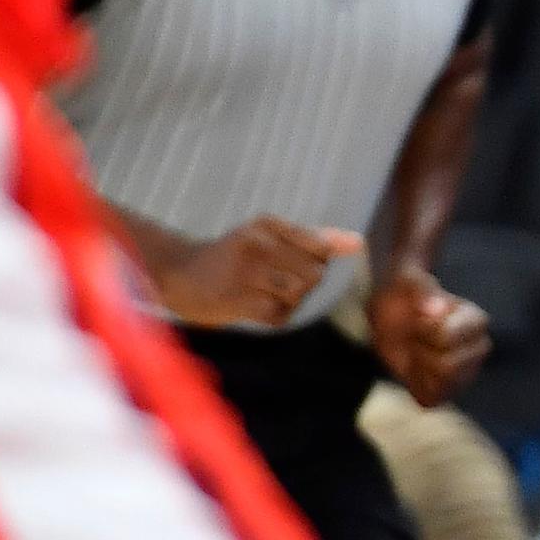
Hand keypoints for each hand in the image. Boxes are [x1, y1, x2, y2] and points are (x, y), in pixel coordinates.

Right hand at [156, 218, 357, 326]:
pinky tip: (255, 305)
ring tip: (263, 291)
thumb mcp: (271, 237)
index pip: (321, 248)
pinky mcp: (236, 300)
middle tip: (274, 279)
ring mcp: (244, 272)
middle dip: (303, 282)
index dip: (315, 263)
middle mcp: (255, 242)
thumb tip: (359, 242)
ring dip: (288, 300)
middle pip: (315, 274)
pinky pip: (280, 315)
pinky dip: (274, 315)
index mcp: (267, 224)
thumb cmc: (237, 257)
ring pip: (299, 294)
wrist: (180, 275)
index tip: (289, 263)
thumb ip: (316, 239)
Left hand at [371, 268, 490, 404]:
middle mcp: (478, 348)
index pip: (450, 338)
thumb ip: (422, 291)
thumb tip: (434, 308)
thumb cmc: (404, 295)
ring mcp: (466, 372)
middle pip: (449, 366)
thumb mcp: (407, 281)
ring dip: (419, 365)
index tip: (419, 317)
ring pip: (443, 383)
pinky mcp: (447, 391)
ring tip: (416, 348)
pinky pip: (430, 398)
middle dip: (422, 350)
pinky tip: (414, 367)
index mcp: (475, 320)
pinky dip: (415, 384)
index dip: (426, 330)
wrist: (390, 311)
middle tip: (416, 335)